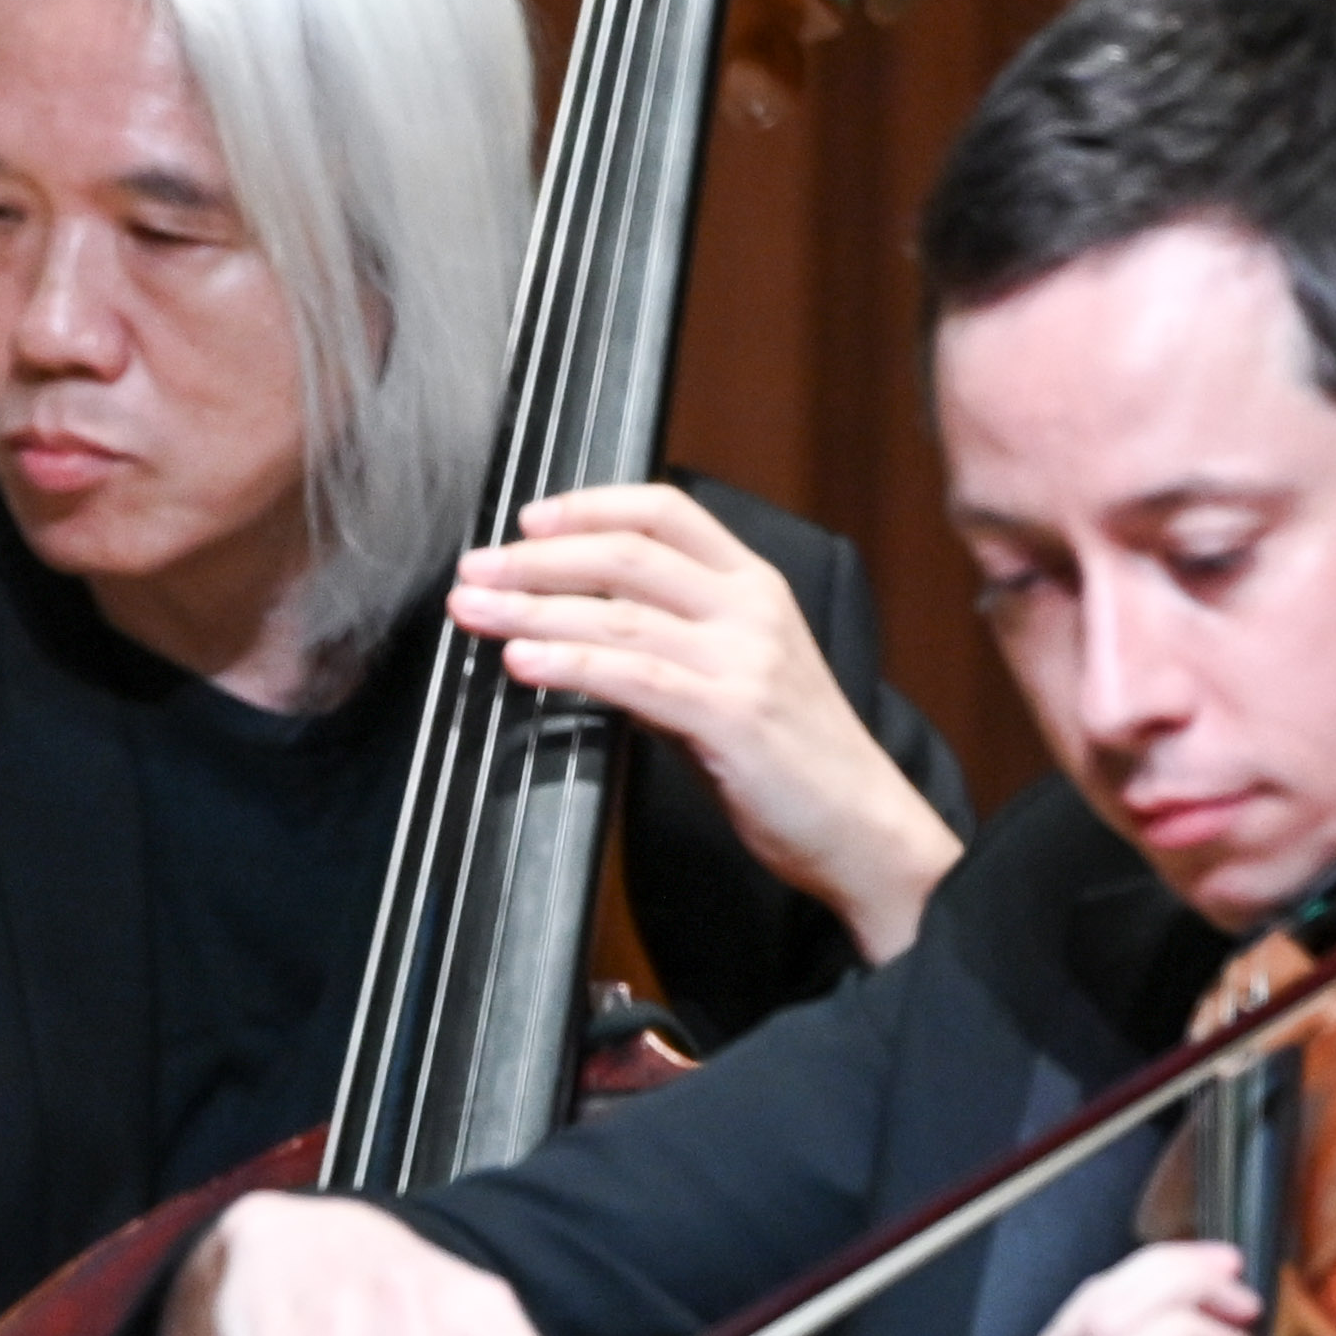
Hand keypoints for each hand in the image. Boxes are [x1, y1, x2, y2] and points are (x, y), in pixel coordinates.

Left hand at [459, 482, 957, 962]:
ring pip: (619, 613)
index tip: (525, 521)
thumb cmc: (791, 757)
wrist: (864, 828)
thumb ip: (667, 643)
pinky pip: (635, 678)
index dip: (589, 507)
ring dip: (532, 608)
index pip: (665, 512)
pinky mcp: (732, 716)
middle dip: (535, 560)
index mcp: (754, 584)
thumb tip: (577, 628)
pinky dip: (570, 663)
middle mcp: (750, 609)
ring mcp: (744, 659)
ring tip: (471, 610)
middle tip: (471, 570)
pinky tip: (522, 661)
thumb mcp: (732, 675)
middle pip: (626, 555)